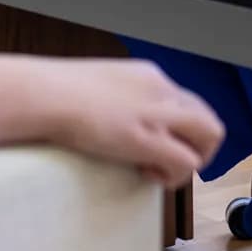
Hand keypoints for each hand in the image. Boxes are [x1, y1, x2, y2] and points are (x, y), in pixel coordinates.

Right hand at [33, 59, 223, 186]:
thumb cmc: (52, 92)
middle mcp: (160, 89)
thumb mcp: (95, 87)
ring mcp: (157, 112)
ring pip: (209, 136)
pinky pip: (187, 162)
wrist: (42, 94)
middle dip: (195, 148)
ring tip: (158, 170)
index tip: (158, 145)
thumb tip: (110, 121)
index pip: (186, 102)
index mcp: (147, 75)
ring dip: (190, 160)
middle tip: (165, 164)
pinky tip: (145, 174)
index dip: (179, 130)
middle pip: (207, 119)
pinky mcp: (147, 137)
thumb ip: (114, 100)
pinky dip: (173, 175)